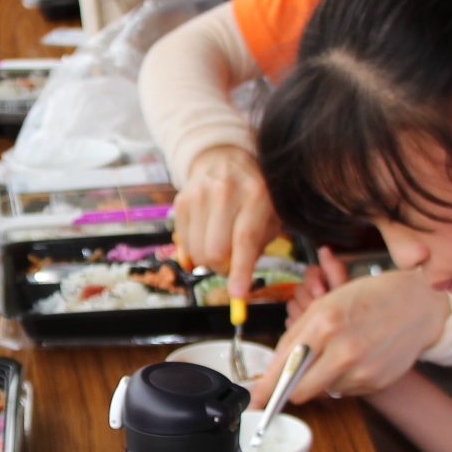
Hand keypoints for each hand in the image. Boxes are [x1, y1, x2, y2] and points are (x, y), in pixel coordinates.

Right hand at [172, 148, 282, 301]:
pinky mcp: (181, 200)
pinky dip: (195, 249)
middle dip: (223, 268)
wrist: (225, 158)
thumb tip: (235, 280)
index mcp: (256, 194)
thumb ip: (257, 245)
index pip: (245, 240)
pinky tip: (206, 235)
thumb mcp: (269, 214)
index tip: (238, 294)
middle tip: (231, 264)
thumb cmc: (254, 192)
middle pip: (216, 250)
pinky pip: (184, 242)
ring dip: (208, 260)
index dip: (240, 270)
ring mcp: (199, 195)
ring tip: (219, 246)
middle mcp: (225, 192)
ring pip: (197, 251)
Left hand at [251, 257, 450, 404]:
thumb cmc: (369, 298)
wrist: (418, 304)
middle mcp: (343, 349)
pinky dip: (344, 379)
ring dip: (323, 379)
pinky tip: (358, 358)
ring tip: (340, 352)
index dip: (266, 387)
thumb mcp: (326, 303)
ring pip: (324, 391)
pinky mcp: (376, 382)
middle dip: (292, 388)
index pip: (285, 365)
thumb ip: (298, 335)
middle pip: (301, 391)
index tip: (254, 401)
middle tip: (293, 379)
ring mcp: (362, 369)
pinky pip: (346, 391)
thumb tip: (276, 367)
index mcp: (324, 323)